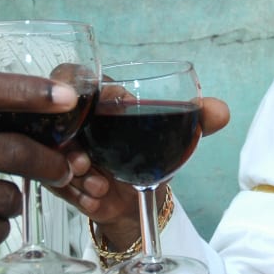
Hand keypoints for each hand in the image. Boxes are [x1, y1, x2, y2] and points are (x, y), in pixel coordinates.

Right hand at [52, 97, 230, 250]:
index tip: (123, 103)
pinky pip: (54, 182)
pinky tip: (96, 197)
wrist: (140, 197)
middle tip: (90, 160)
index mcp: (96, 96)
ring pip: (51, 151)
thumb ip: (197, 120)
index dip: (93, 87)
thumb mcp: (173, 135)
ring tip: (100, 184)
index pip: (77, 76)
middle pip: (54, 114)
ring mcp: (60, 149)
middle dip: (73, 139)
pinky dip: (76, 192)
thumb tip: (222, 111)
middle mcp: (72, 120)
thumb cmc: (151, 154)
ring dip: (74, 170)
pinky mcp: (54, 178)